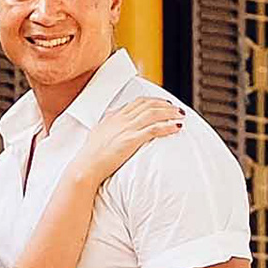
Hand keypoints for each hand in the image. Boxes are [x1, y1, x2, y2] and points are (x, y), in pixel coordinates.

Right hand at [64, 94, 188, 189]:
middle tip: (177, 109)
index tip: (164, 104)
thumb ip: (107, 124)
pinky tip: (176, 127)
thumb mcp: (98, 133)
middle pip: (149, 105)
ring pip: (154, 113)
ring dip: (170, 113)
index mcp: (114, 116)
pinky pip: (154, 129)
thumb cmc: (90, 155)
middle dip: (166, 105)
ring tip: (181, 116)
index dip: (154, 101)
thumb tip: (111, 119)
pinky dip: (167, 126)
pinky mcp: (131, 140)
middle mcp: (121, 119)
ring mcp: (126, 128)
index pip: (138, 102)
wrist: (86, 167)